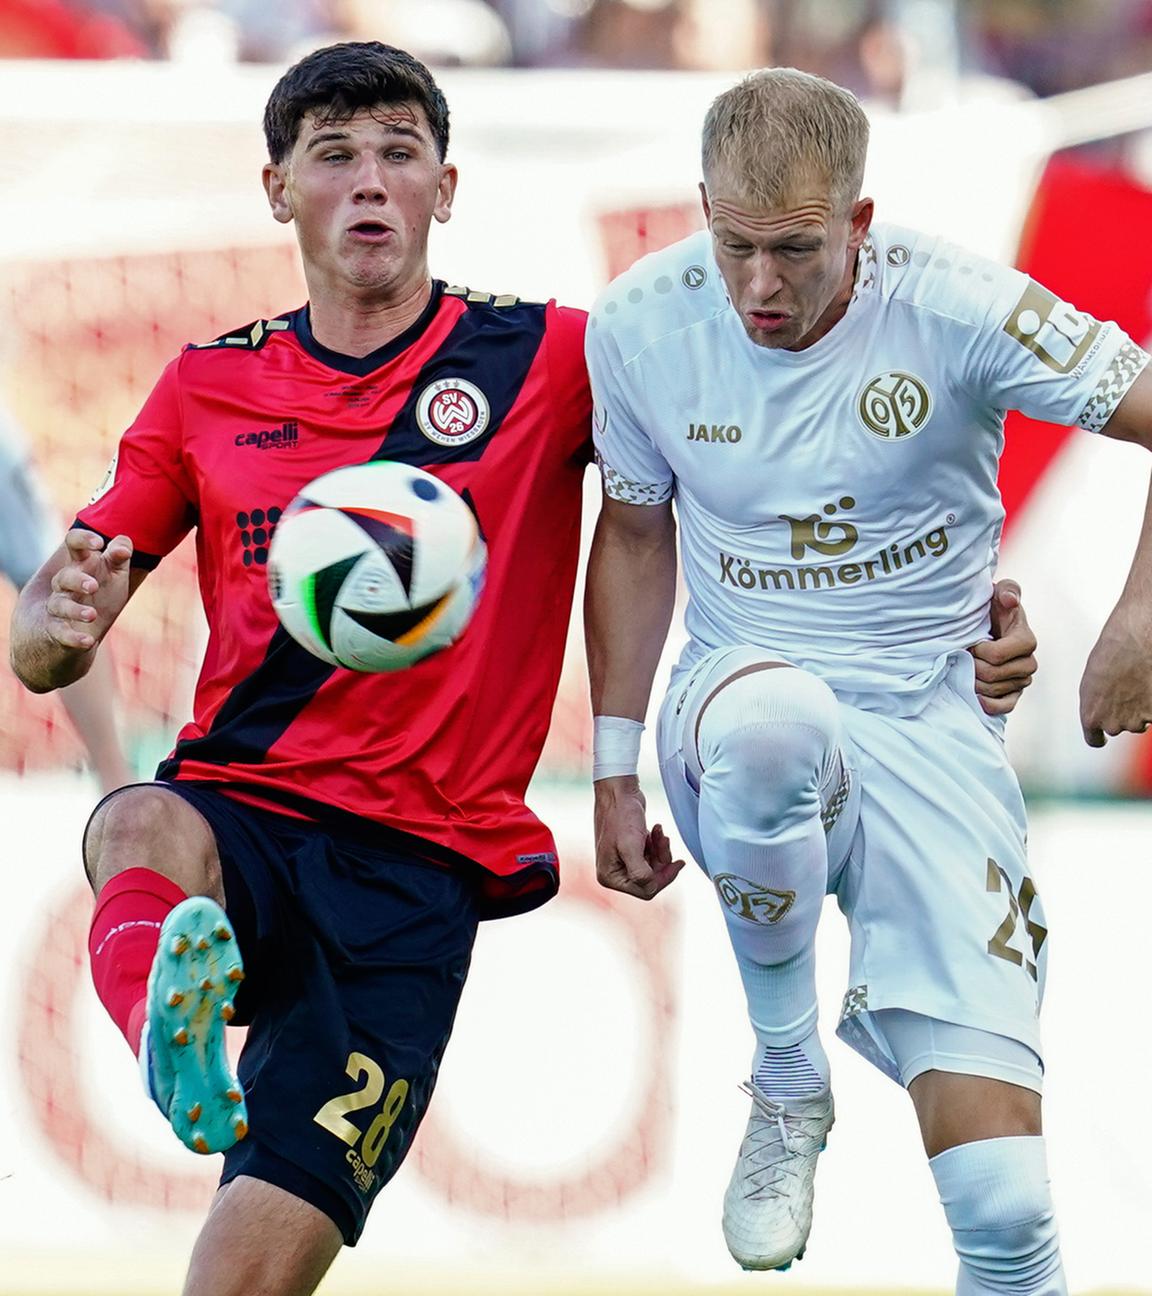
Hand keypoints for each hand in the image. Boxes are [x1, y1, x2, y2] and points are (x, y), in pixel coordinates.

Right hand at [46, 529, 133, 652]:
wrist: (83, 632)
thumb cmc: (100, 596)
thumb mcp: (114, 575)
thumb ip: (119, 557)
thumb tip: (124, 543)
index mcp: (80, 565)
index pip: (73, 544)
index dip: (82, 539)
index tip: (99, 543)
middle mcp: (65, 584)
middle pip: (64, 577)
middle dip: (78, 580)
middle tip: (93, 586)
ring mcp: (59, 607)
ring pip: (59, 605)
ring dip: (75, 610)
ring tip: (92, 615)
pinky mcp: (58, 631)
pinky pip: (61, 634)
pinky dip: (73, 638)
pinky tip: (88, 641)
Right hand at [593, 776, 684, 899]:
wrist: (619, 790)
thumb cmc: (620, 815)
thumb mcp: (631, 847)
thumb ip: (641, 873)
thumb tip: (651, 888)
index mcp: (609, 876)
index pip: (645, 890)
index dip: (663, 879)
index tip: (675, 863)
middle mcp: (614, 871)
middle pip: (650, 879)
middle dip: (662, 862)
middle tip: (665, 842)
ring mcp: (622, 860)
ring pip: (653, 867)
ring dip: (660, 851)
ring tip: (658, 833)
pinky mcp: (630, 849)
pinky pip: (650, 856)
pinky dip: (656, 844)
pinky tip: (654, 830)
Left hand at [969, 579, 1037, 715]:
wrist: (987, 626)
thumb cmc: (993, 608)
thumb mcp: (999, 592)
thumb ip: (1008, 590)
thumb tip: (1009, 601)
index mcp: (1026, 640)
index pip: (997, 655)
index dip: (979, 651)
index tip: (971, 642)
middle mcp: (1028, 663)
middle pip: (992, 675)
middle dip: (972, 666)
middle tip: (963, 656)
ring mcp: (1021, 681)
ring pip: (993, 691)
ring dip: (973, 681)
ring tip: (966, 668)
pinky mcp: (1014, 694)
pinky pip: (1004, 707)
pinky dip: (988, 704)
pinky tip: (975, 696)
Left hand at [1079, 599, 1151, 746]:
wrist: (1136, 641)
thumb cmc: (1113, 653)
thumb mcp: (1093, 682)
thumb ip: (1099, 702)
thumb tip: (1106, 707)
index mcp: (1092, 715)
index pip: (1094, 739)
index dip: (1099, 736)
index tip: (1102, 737)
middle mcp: (1114, 723)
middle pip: (1121, 727)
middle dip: (1125, 713)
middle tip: (1128, 690)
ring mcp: (1138, 721)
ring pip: (1142, 721)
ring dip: (1142, 708)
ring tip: (1139, 682)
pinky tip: (1148, 683)